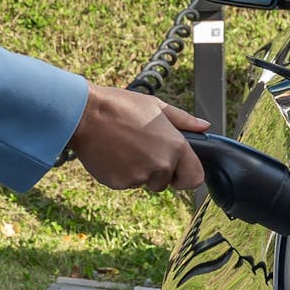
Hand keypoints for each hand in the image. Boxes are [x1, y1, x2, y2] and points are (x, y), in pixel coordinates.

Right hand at [68, 84, 209, 190]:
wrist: (85, 115)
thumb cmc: (121, 106)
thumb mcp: (156, 106)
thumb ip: (183, 120)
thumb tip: (205, 126)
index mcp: (175, 147)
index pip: (194, 178)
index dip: (186, 175)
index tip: (176, 170)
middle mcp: (161, 165)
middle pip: (165, 182)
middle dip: (156, 171)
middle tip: (139, 147)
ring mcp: (139, 177)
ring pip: (143, 182)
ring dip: (137, 171)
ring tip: (123, 146)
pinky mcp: (119, 184)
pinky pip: (124, 183)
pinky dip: (119, 172)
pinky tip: (111, 153)